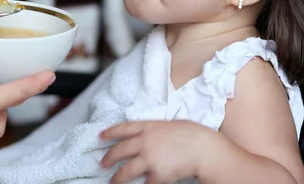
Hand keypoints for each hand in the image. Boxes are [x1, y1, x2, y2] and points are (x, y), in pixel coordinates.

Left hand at [100, 120, 214, 183]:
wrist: (203, 148)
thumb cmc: (192, 134)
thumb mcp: (170, 125)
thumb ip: (156, 130)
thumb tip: (150, 136)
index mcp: (149, 126)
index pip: (124, 128)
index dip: (110, 132)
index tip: (101, 136)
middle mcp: (145, 142)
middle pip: (119, 150)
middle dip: (108, 158)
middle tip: (102, 163)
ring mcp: (149, 158)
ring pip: (126, 171)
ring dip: (117, 178)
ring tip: (113, 182)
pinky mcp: (157, 174)